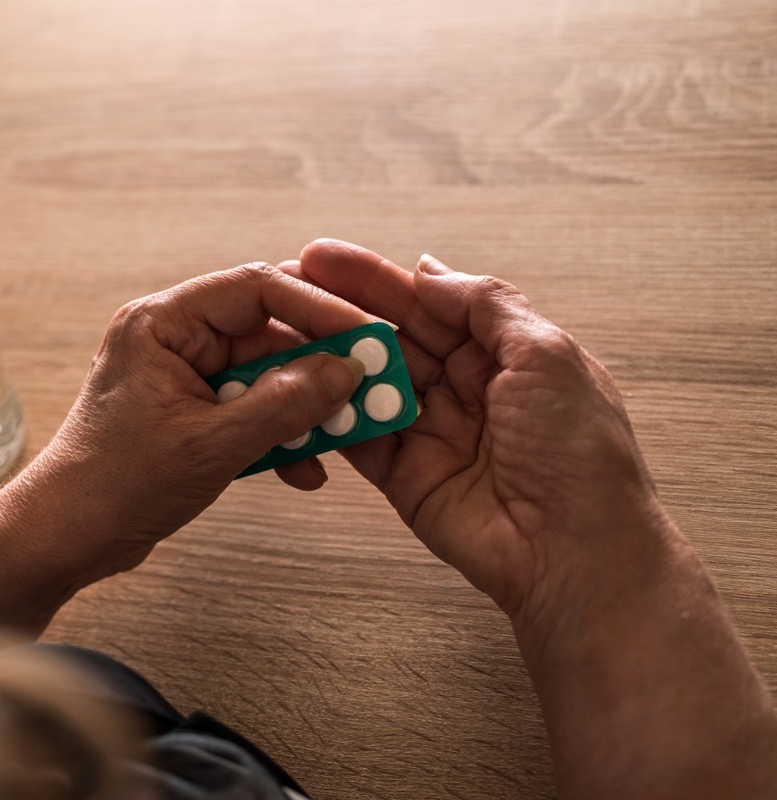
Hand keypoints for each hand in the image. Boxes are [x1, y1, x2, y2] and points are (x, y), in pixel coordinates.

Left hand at [15, 263, 369, 580]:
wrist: (66, 538)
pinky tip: (303, 467)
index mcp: (162, 323)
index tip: (364, 333)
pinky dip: (279, 434)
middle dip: (317, 363)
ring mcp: (181, 377)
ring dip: (303, 406)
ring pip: (264, 375)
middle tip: (367, 383)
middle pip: (266, 331)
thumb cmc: (114, 484)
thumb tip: (344, 372)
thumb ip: (284, 405)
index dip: (317, 307)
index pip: (255, 288)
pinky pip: (249, 409)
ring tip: (341, 432)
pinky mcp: (189, 414)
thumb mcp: (211, 444)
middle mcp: (171, 339)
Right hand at [282, 239, 674, 630]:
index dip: (376, 278)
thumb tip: (429, 270)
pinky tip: (297, 388)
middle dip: (340, 308)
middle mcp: (465, 389)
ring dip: (328, 357)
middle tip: (285, 281)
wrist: (576, 555)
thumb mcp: (546, 357)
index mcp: (503, 354)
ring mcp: (431, 433)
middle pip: (391, 337)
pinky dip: (328, 415)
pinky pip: (358, 438)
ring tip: (280, 332)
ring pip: (367, 383)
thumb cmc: (581, 455)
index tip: (323, 255)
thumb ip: (486, 306)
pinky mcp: (404, 477)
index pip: (429, 303)